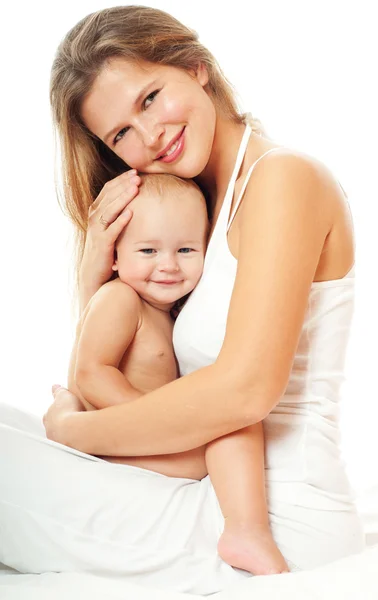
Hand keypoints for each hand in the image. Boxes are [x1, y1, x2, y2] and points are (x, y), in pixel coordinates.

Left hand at [43, 385, 84, 444]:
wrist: (75, 430)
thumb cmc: (68, 412)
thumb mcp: (63, 395)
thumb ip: (58, 391)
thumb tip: (54, 386)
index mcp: (47, 417)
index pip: (50, 414)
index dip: (57, 411)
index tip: (65, 409)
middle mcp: (50, 431)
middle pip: (54, 427)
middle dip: (62, 424)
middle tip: (73, 420)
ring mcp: (58, 442)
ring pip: (62, 437)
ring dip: (69, 434)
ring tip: (80, 430)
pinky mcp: (68, 449)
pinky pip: (72, 445)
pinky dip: (76, 442)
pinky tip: (84, 438)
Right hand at [80, 169, 140, 297]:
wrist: (94, 272)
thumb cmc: (107, 248)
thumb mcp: (112, 227)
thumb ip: (119, 214)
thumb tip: (138, 200)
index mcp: (97, 211)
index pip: (108, 189)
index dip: (121, 179)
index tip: (135, 172)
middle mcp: (94, 218)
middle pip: (108, 195)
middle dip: (123, 184)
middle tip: (138, 175)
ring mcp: (97, 231)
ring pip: (109, 209)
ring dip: (123, 197)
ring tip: (135, 187)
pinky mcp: (102, 244)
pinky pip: (111, 230)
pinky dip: (120, 220)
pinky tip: (131, 213)